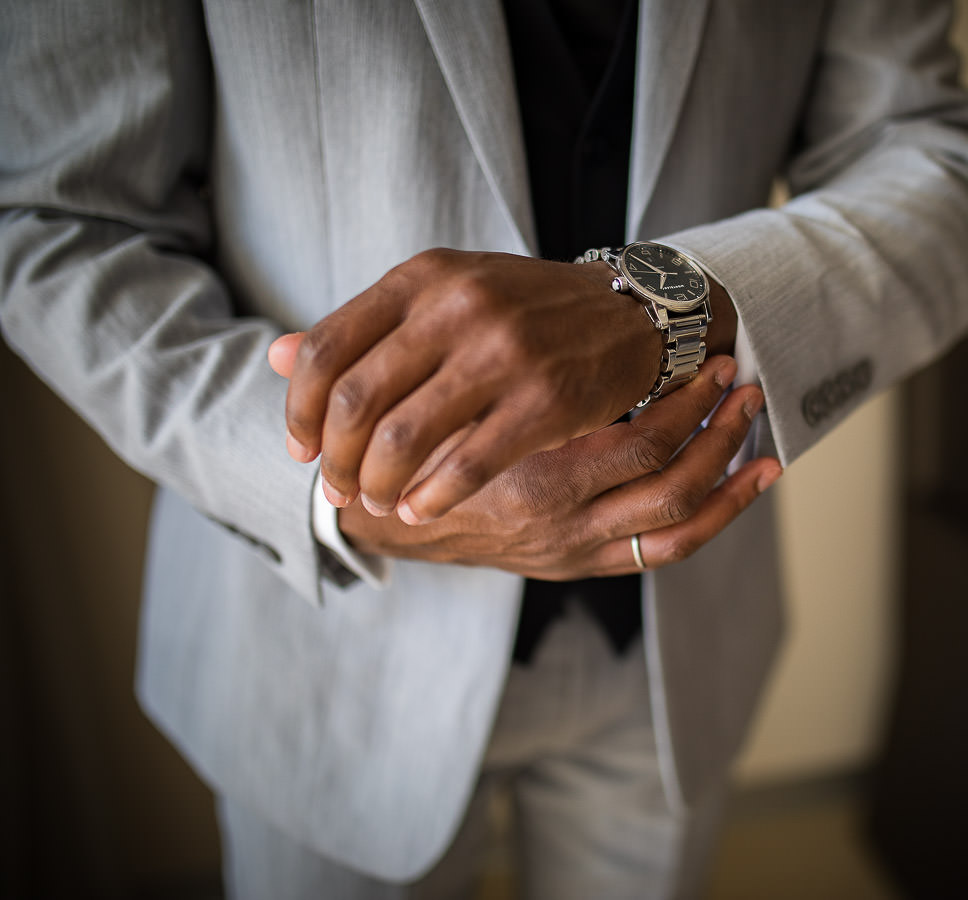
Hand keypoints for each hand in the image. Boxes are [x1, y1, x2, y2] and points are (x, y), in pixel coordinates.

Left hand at [275, 249, 663, 523]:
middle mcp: (457, 306)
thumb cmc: (529, 311)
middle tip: (336, 488)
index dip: (298, 409)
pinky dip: (432, 497)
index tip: (300, 447)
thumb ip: (365, 327)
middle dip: (334, 459)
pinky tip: (421, 509)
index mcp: (423, 278)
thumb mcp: (445, 296)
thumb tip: (275, 355)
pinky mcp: (544, 399)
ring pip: (402, 438)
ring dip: (377, 484)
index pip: (325, 348)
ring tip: (378, 502)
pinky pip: (466, 462)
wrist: (632, 314)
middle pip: (354, 400)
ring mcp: (502, 352)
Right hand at [329, 356, 781, 577]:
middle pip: (667, 486)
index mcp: (522, 489)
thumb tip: (284, 346)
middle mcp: (559, 527)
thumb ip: (376, 377)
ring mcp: (579, 548)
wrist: (394, 532)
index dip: (684, 411)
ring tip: (754, 410)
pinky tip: (762, 469)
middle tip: (743, 377)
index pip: (632, 455)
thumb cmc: (407, 465)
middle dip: (715, 431)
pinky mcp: (591, 557)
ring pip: (677, 516)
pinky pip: (676, 545)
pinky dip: (725, 510)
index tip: (711, 359)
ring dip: (724, 464)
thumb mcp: (397, 425)